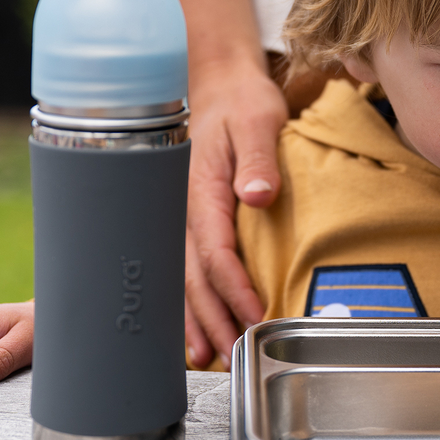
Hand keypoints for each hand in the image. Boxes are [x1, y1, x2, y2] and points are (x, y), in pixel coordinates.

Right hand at [182, 63, 281, 366]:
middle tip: (230, 356)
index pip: (214, 252)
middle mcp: (183, 209)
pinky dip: (188, 301)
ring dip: (194, 318)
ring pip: (182, 278)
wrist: (219, 84)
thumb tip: (258, 195)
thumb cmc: (242, 101)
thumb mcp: (258, 120)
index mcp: (201, 190)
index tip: (253, 315)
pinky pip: (182, 267)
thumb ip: (259, 158)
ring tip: (207, 356)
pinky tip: (195, 328)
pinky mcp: (186, 220)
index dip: (233, 288)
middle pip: (192, 277)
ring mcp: (180, 217)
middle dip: (211, 318)